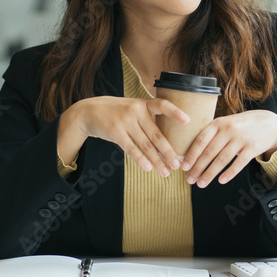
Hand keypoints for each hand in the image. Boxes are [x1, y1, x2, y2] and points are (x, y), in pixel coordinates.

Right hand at [65, 97, 189, 176]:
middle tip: (178, 165)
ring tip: (166, 172)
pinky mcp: (115, 132)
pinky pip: (131, 148)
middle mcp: (136, 111)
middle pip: (156, 134)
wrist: (88, 111)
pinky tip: (148, 168)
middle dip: (168, 151)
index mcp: (143, 104)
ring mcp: (125, 121)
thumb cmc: (116, 111)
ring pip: (145, 145)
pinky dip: (140, 159)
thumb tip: (166, 138)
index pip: (163, 105)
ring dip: (156, 161)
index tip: (188, 121)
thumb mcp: (132, 107)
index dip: (176, 112)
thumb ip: (148, 116)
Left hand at [181, 110, 276, 187]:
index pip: (201, 140)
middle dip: (198, 168)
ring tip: (201, 184)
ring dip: (210, 174)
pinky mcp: (253, 148)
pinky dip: (229, 173)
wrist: (270, 122)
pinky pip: (238, 163)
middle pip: (209, 152)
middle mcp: (229, 129)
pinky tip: (221, 181)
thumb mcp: (226, 123)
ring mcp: (241, 139)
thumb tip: (192, 153)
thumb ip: (212, 134)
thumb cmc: (243, 125)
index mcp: (219, 123)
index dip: (191, 155)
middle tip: (189, 180)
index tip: (184, 167)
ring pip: (222, 160)